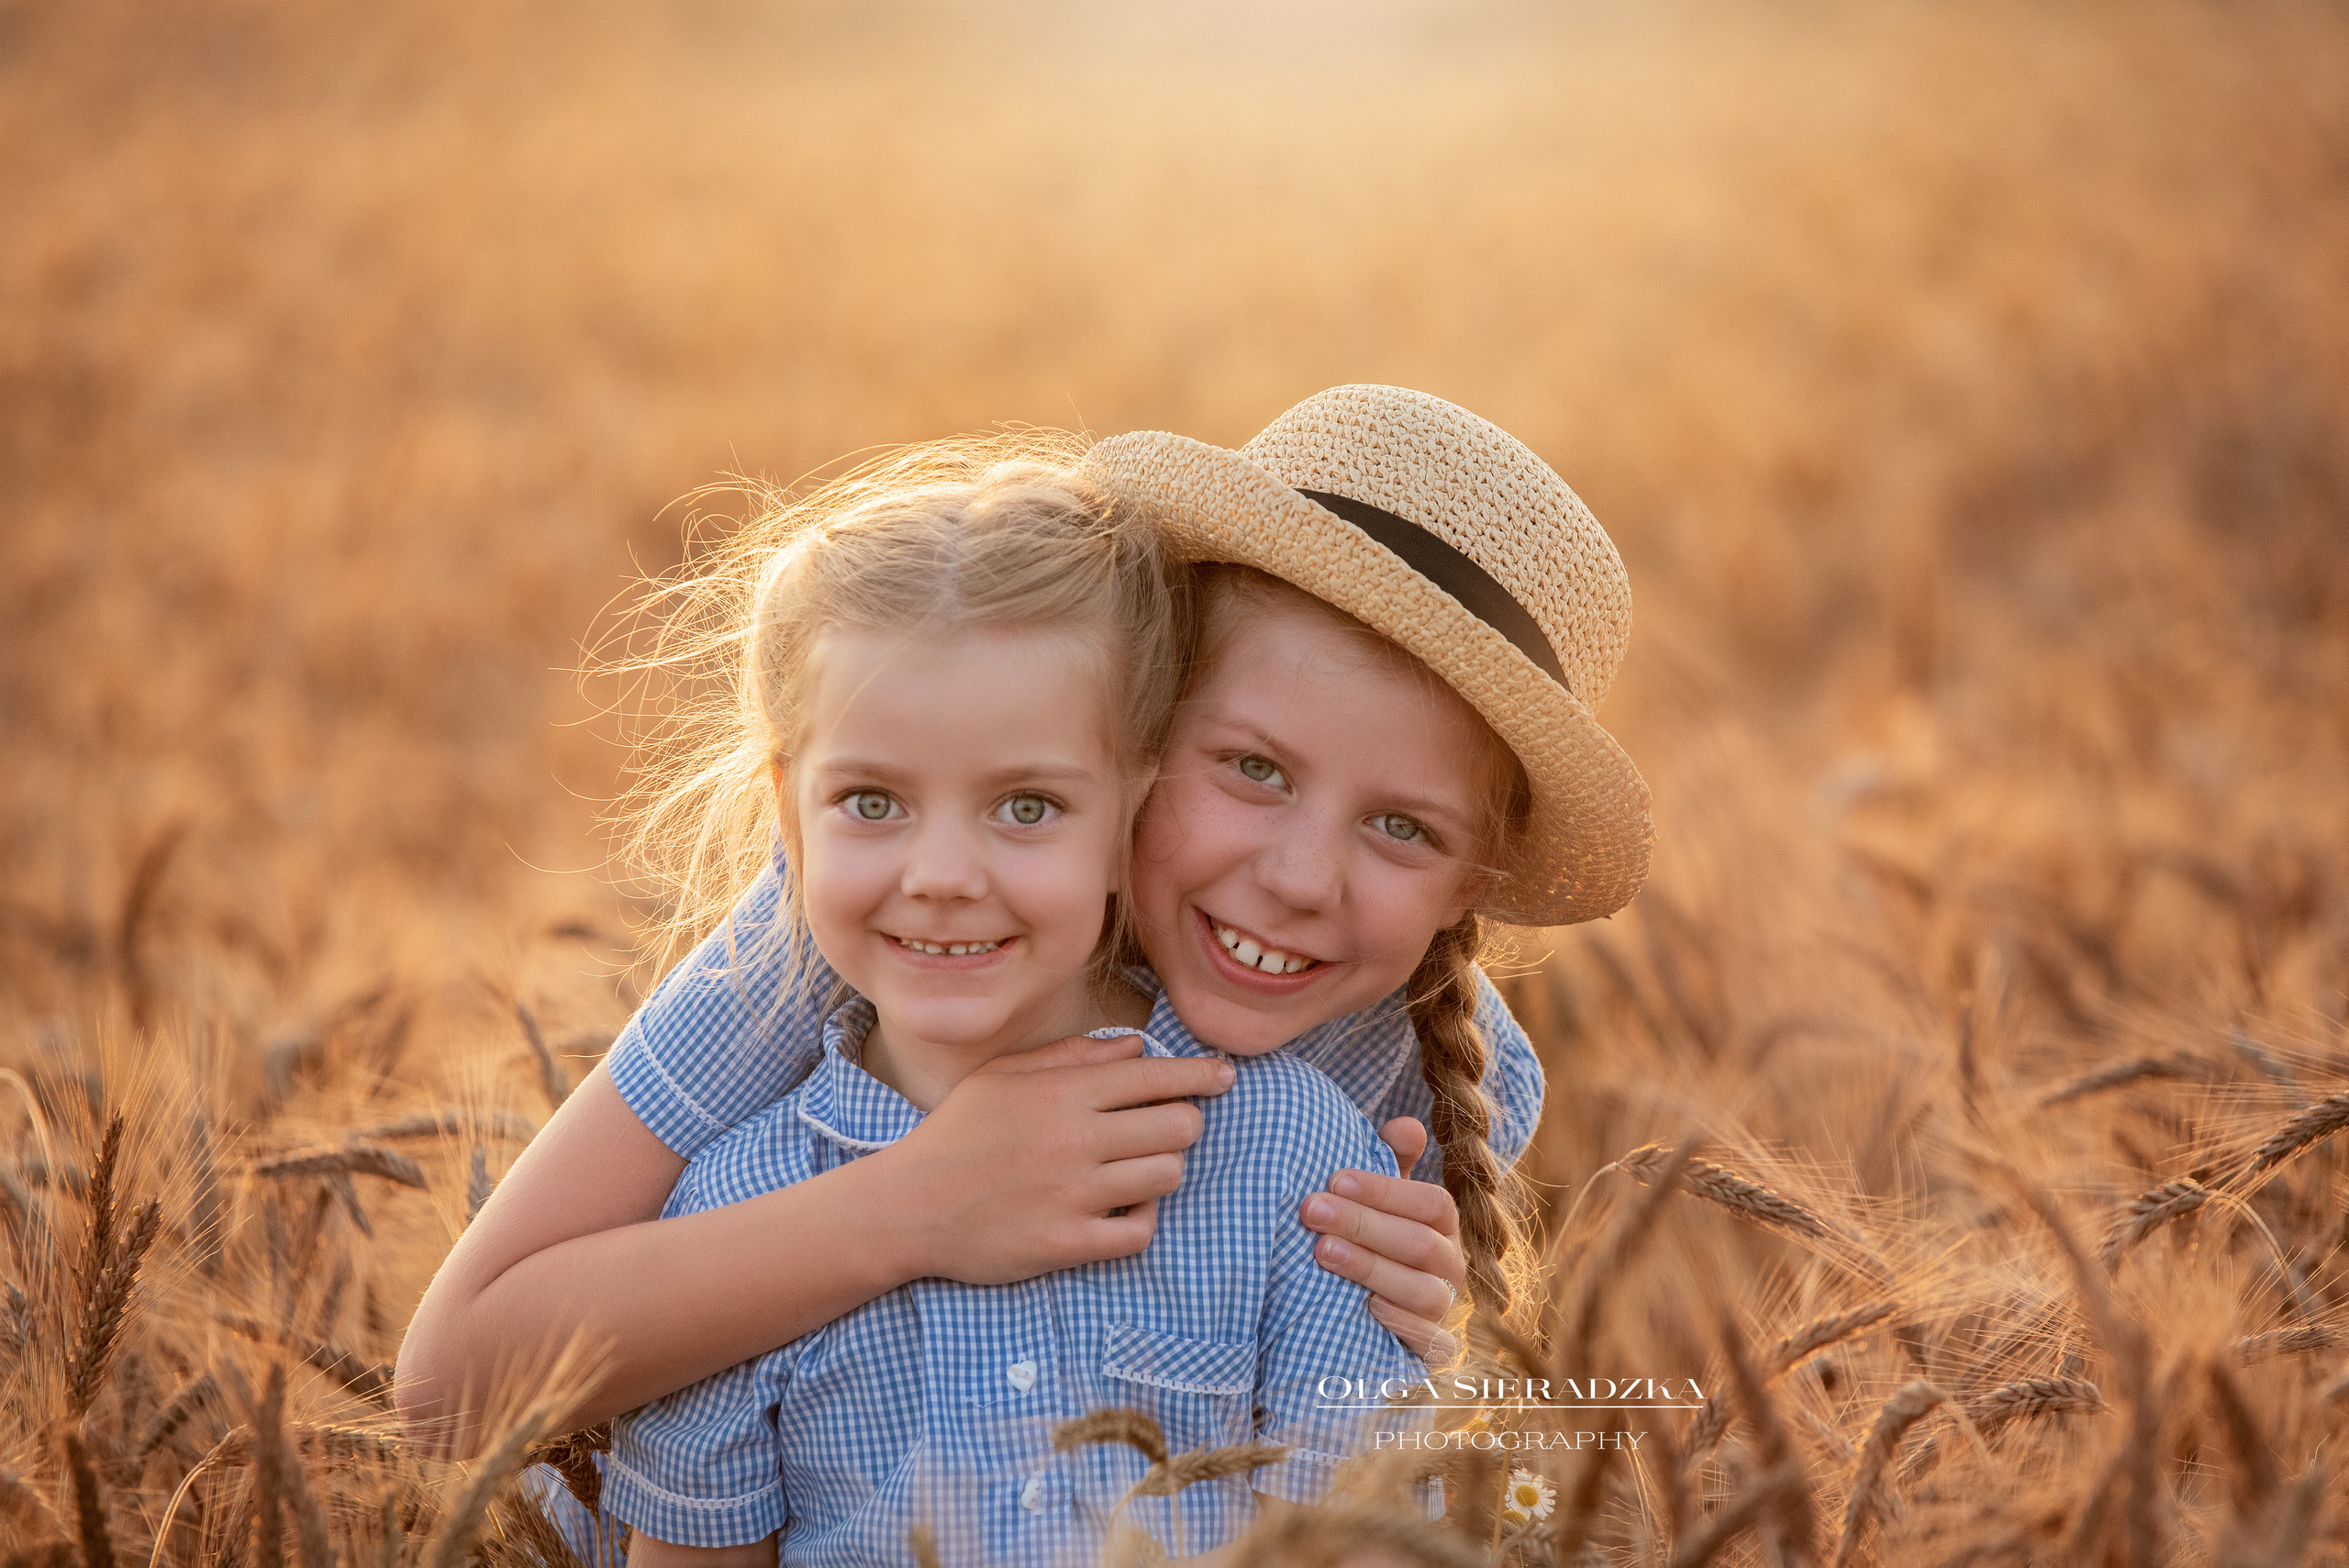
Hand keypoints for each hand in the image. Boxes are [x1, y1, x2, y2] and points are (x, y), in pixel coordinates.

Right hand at [874, 1032, 1234, 1285]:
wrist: (908, 1206)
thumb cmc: (957, 1133)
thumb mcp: (1004, 1076)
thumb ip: (1073, 1056)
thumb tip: (1137, 1046)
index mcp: (1062, 1092)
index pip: (1156, 1075)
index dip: (1201, 1075)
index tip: (1224, 1077)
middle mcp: (1075, 1139)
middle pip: (1180, 1126)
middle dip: (1185, 1123)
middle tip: (1166, 1127)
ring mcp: (1074, 1194)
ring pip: (1168, 1176)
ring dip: (1163, 1170)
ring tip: (1136, 1169)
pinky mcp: (1068, 1243)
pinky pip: (1140, 1232)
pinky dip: (1140, 1220)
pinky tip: (1119, 1210)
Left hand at [1299, 1117, 1465, 1363]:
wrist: (1364, 1317)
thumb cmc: (1369, 1242)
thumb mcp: (1377, 1203)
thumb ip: (1389, 1164)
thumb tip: (1406, 1125)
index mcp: (1442, 1226)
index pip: (1431, 1203)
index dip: (1384, 1190)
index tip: (1333, 1178)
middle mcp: (1451, 1266)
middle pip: (1421, 1244)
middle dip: (1362, 1224)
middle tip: (1310, 1209)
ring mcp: (1445, 1310)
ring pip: (1424, 1290)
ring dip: (1370, 1268)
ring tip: (1320, 1252)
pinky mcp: (1434, 1350)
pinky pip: (1432, 1342)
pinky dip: (1403, 1324)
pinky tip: (1367, 1308)